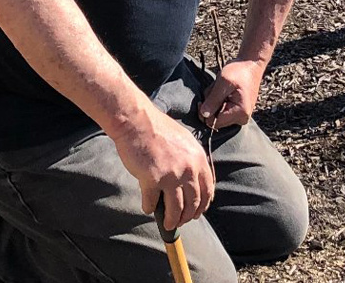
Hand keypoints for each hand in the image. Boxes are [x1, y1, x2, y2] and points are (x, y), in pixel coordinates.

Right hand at [113, 104, 213, 230]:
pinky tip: (148, 207)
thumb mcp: (184, 141)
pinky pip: (152, 203)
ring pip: (176, 209)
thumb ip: (191, 160)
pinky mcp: (152, 180)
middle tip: (180, 221)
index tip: (196, 212)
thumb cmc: (157, 129)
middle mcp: (188, 169)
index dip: (202, 205)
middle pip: (193, 203)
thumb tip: (192, 182)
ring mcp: (171, 176)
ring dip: (172, 220)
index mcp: (198, 159)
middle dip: (187, 216)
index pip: (207, 190)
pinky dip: (150, 208)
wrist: (136, 121)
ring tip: (168, 224)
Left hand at [197, 59, 265, 129]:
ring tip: (221, 88)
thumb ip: (213, 100)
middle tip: (215, 89)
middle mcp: (241, 118)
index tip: (202, 99)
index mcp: (240, 113)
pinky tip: (224, 90)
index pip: (214, 123)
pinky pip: (222, 109)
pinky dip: (219, 99)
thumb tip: (204, 115)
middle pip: (215, 119)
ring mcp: (240, 115)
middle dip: (211, 104)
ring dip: (214, 100)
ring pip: (218, 113)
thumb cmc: (239, 71)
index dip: (204, 113)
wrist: (251, 64)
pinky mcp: (238, 111)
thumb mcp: (223, 82)